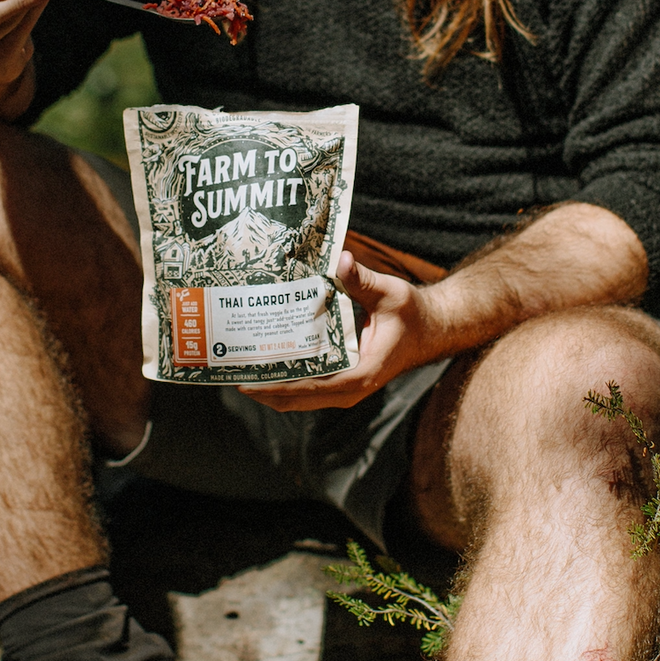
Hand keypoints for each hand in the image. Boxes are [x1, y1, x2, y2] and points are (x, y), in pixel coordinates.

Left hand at [239, 250, 444, 411]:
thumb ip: (364, 280)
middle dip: (263, 390)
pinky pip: (306, 388)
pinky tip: (263, 363)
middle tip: (230, 371)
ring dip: (269, 387)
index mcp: (362, 373)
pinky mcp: (340, 382)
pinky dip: (283, 380)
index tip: (249, 381)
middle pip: (296, 400)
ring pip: (298, 399)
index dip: (279, 386)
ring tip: (238, 369)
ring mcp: (344, 389)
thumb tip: (341, 261)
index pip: (313, 388)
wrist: (429, 329)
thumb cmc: (410, 314)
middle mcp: (351, 389)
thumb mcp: (390, 294)